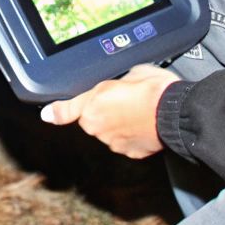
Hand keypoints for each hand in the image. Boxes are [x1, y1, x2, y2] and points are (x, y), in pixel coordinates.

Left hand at [39, 64, 179, 158]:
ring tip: (139, 112)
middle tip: (124, 100)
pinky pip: (127, 143)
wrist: (175, 112)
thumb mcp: (131, 72)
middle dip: (104, 112)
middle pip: (93, 120)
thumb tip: (119, 84)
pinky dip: (133, 136)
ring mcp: (113, 142)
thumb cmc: (154, 89)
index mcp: (93, 104)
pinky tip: (146, 125)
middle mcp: (98, 127)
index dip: (58, 111)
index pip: (67, 110)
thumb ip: (115, 83)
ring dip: (118, 124)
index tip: (48, 115)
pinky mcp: (130, 152)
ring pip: (110, 133)